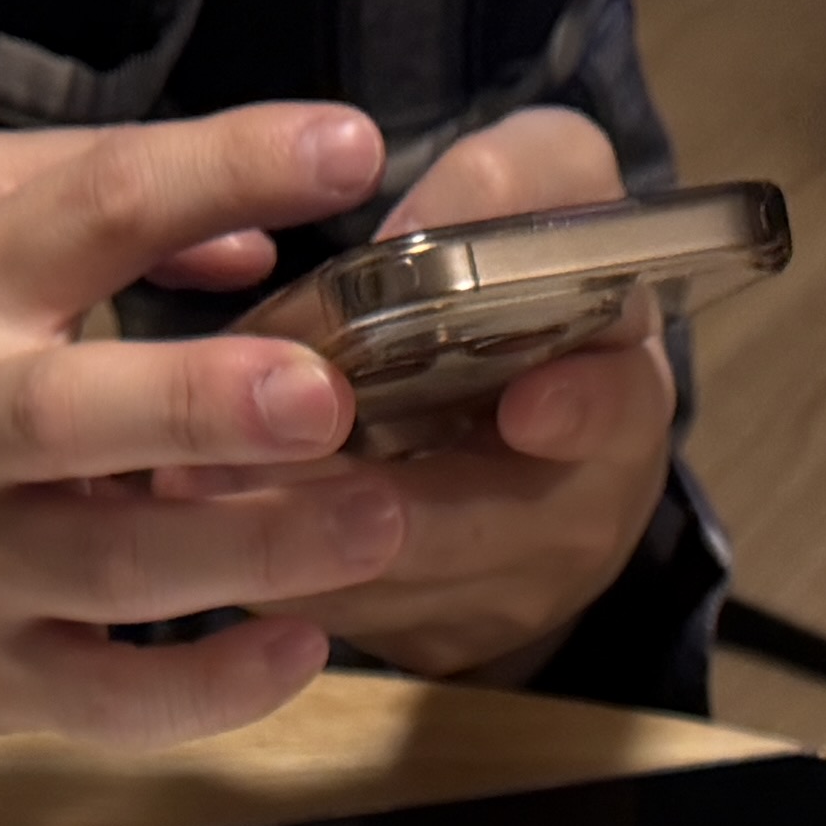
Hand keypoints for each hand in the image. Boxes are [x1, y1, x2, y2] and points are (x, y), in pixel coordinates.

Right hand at [0, 105, 400, 781]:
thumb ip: (94, 192)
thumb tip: (256, 237)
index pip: (94, 206)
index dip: (224, 168)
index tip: (347, 146)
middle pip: (75, 412)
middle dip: (206, 403)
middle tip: (324, 395)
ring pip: (117, 570)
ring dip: (254, 550)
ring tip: (378, 520)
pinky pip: (109, 700)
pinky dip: (208, 691)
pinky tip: (299, 650)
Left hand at [240, 108, 680, 684]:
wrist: (519, 403)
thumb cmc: (528, 277)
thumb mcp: (550, 189)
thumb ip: (507, 185)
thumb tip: (406, 235)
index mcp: (622, 397)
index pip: (620, 414)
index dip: (581, 412)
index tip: (526, 406)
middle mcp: (577, 515)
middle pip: (485, 533)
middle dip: (384, 503)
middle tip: (284, 459)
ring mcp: (505, 596)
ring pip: (396, 587)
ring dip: (300, 540)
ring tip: (204, 483)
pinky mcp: (430, 640)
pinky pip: (347, 620)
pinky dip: (272, 573)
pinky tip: (202, 525)